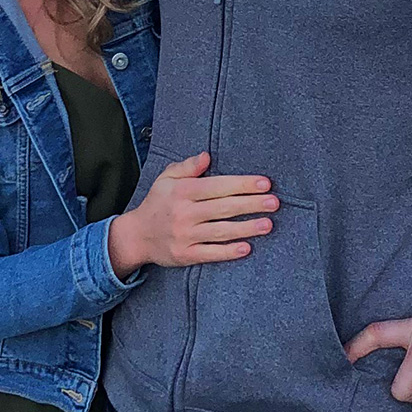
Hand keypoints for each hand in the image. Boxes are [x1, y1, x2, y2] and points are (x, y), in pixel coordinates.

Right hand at [108, 153, 278, 275]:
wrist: (136, 236)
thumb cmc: (158, 203)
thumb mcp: (166, 178)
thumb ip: (188, 166)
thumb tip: (207, 156)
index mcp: (182, 191)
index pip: (218, 186)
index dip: (242, 184)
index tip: (265, 183)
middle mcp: (184, 213)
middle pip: (224, 208)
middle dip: (251, 204)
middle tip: (275, 202)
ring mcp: (185, 236)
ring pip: (221, 231)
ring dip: (247, 228)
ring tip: (268, 224)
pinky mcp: (185, 255)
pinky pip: (210, 254)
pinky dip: (229, 252)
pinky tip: (247, 247)